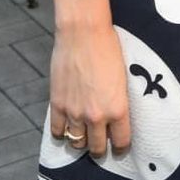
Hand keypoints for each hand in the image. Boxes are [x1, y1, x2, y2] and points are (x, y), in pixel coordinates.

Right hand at [49, 21, 131, 156]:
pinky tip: (66, 127)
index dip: (120, 146)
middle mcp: (96, 116)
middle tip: (100, 142)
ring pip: (77, 143)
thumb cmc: (108, 47)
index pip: (121, 142)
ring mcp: (75, 112)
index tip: (119, 145)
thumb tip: (115, 114)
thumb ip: (117, 100)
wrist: (84, 32)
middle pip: (97, 148)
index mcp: (117, 109)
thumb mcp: (122, 78)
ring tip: (83, 134)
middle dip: (100, 148)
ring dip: (81, 140)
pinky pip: (58, 131)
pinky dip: (62, 132)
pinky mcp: (58, 104)